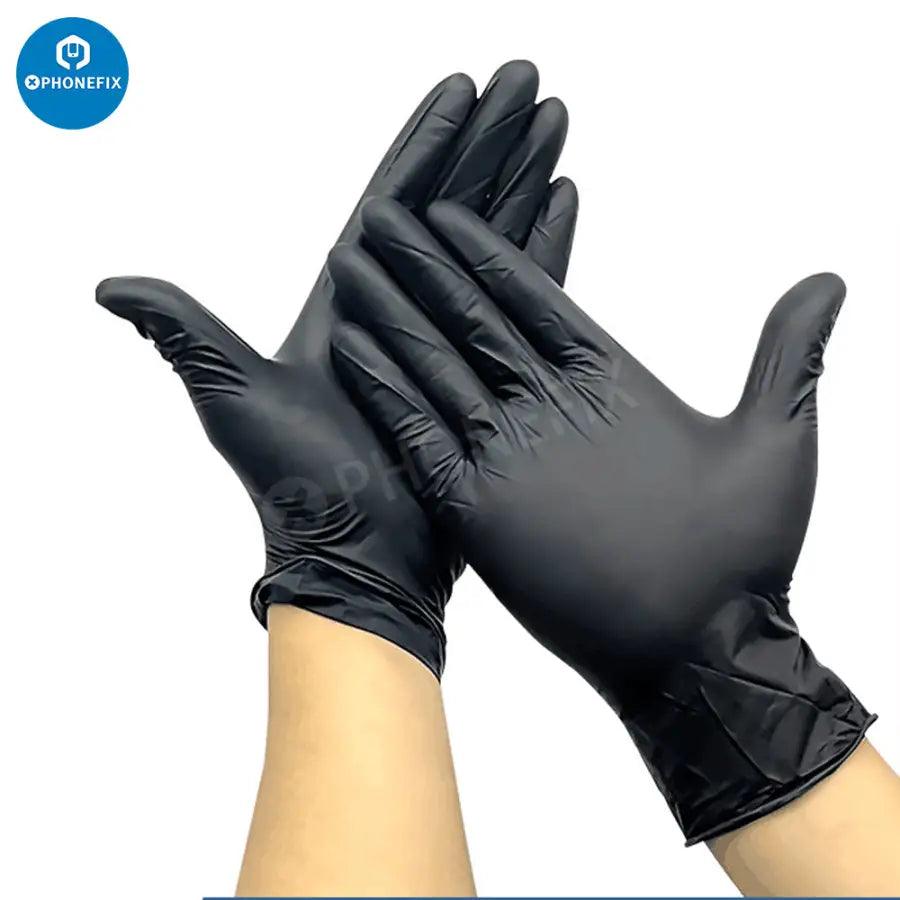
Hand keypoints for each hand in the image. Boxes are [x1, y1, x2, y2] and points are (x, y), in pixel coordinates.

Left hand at [97, 62, 577, 676]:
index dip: (426, 143)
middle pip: (451, 204)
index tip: (460, 89)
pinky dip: (546, 246)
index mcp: (348, 299)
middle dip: (489, 139)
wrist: (359, 553)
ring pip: (494, 238)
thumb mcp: (232, 396)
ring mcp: (451, 337)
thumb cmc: (297, 483)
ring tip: (554, 123)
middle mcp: (403, 310)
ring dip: (525, 178)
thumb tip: (109, 286)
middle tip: (525, 81)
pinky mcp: (489, 370)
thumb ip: (183, 332)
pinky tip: (565, 201)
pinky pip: (524, 295)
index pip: (392, 200)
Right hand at [328, 197, 872, 840]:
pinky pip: (422, 435)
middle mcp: (546, 410)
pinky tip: (355, 351)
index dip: (491, 249)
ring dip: (394, 315)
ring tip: (352, 264)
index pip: (536, 296)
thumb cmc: (744, 559)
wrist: (700, 651)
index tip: (450, 206)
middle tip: (380, 215)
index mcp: (604, 384)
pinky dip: (387, 392)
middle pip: (474, 319)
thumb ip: (787, 355)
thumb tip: (828, 279)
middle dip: (423, 264)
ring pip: (439, 366)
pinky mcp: (478, 506)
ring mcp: (508, 455)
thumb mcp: (776, 443)